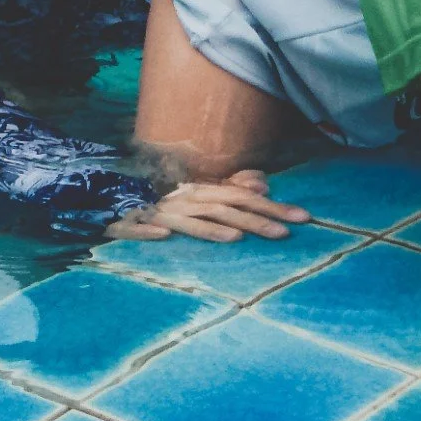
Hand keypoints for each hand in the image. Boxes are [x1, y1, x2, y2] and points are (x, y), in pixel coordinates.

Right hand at [107, 169, 308, 242]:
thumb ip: (232, 187)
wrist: (117, 198)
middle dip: (256, 218)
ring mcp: (163, 211)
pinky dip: (151, 231)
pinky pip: (142, 227)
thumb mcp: (202, 192)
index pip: (245, 197)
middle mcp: (189, 198)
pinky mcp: (135, 223)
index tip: (304, 217)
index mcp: (206, 190)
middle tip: (286, 232)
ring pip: (191, 218)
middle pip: (226, 207)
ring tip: (239, 237)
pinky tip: (164, 237)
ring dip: (212, 227)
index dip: (274, 206)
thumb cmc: (167, 199)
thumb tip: (264, 182)